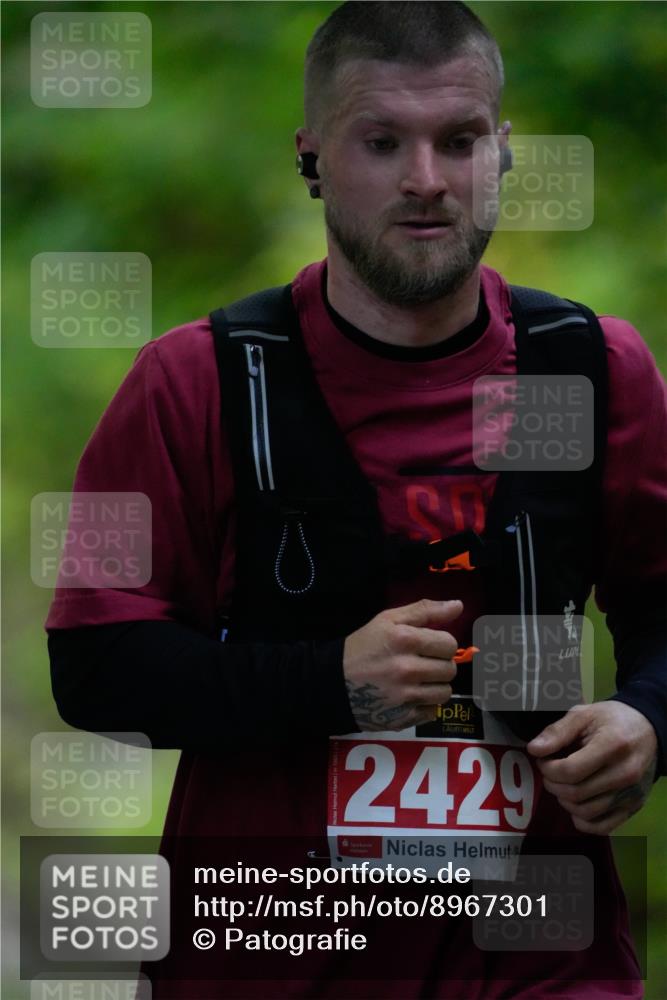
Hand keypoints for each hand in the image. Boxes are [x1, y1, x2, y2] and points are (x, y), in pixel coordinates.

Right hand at [343, 598, 462, 731]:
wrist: (334, 683)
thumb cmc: (363, 647)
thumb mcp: (388, 620)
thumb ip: (424, 611)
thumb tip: (458, 606)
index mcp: (405, 640)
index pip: (449, 644)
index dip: (441, 643)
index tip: (428, 645)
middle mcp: (407, 669)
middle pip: (450, 669)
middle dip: (439, 664)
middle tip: (422, 662)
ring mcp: (405, 697)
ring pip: (445, 693)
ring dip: (435, 686)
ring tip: (418, 680)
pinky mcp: (403, 719)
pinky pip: (432, 712)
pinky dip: (425, 705)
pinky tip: (409, 696)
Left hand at [526, 701, 657, 833]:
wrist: (647, 731)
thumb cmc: (612, 720)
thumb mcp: (584, 714)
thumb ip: (557, 731)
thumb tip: (534, 750)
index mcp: (613, 745)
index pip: (570, 771)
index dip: (547, 768)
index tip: (544, 759)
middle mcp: (625, 774)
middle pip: (575, 793)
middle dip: (552, 783)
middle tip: (550, 770)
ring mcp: (631, 794)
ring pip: (585, 812)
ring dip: (564, 800)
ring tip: (563, 782)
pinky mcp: (633, 807)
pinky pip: (601, 827)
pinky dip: (582, 819)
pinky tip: (576, 802)